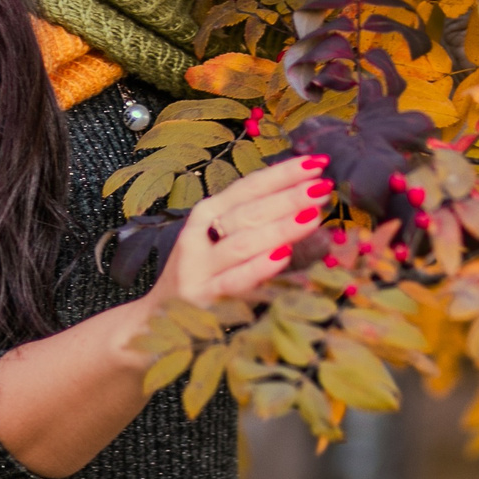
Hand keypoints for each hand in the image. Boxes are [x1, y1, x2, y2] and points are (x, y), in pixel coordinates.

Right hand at [149, 153, 332, 309]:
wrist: (155, 317)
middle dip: (288, 197)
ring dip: (279, 227)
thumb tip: (306, 200)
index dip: (283, 173)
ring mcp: (200, 267)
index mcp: (207, 212)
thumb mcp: (220, 239)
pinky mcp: (202, 298)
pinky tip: (283, 256)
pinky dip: (259, 267)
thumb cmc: (202, 272)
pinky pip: (234, 281)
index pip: (249, 186)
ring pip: (243, 243)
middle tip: (322, 186)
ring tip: (312, 216)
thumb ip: (255, 220)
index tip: (317, 162)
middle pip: (249, 211)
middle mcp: (200, 234)